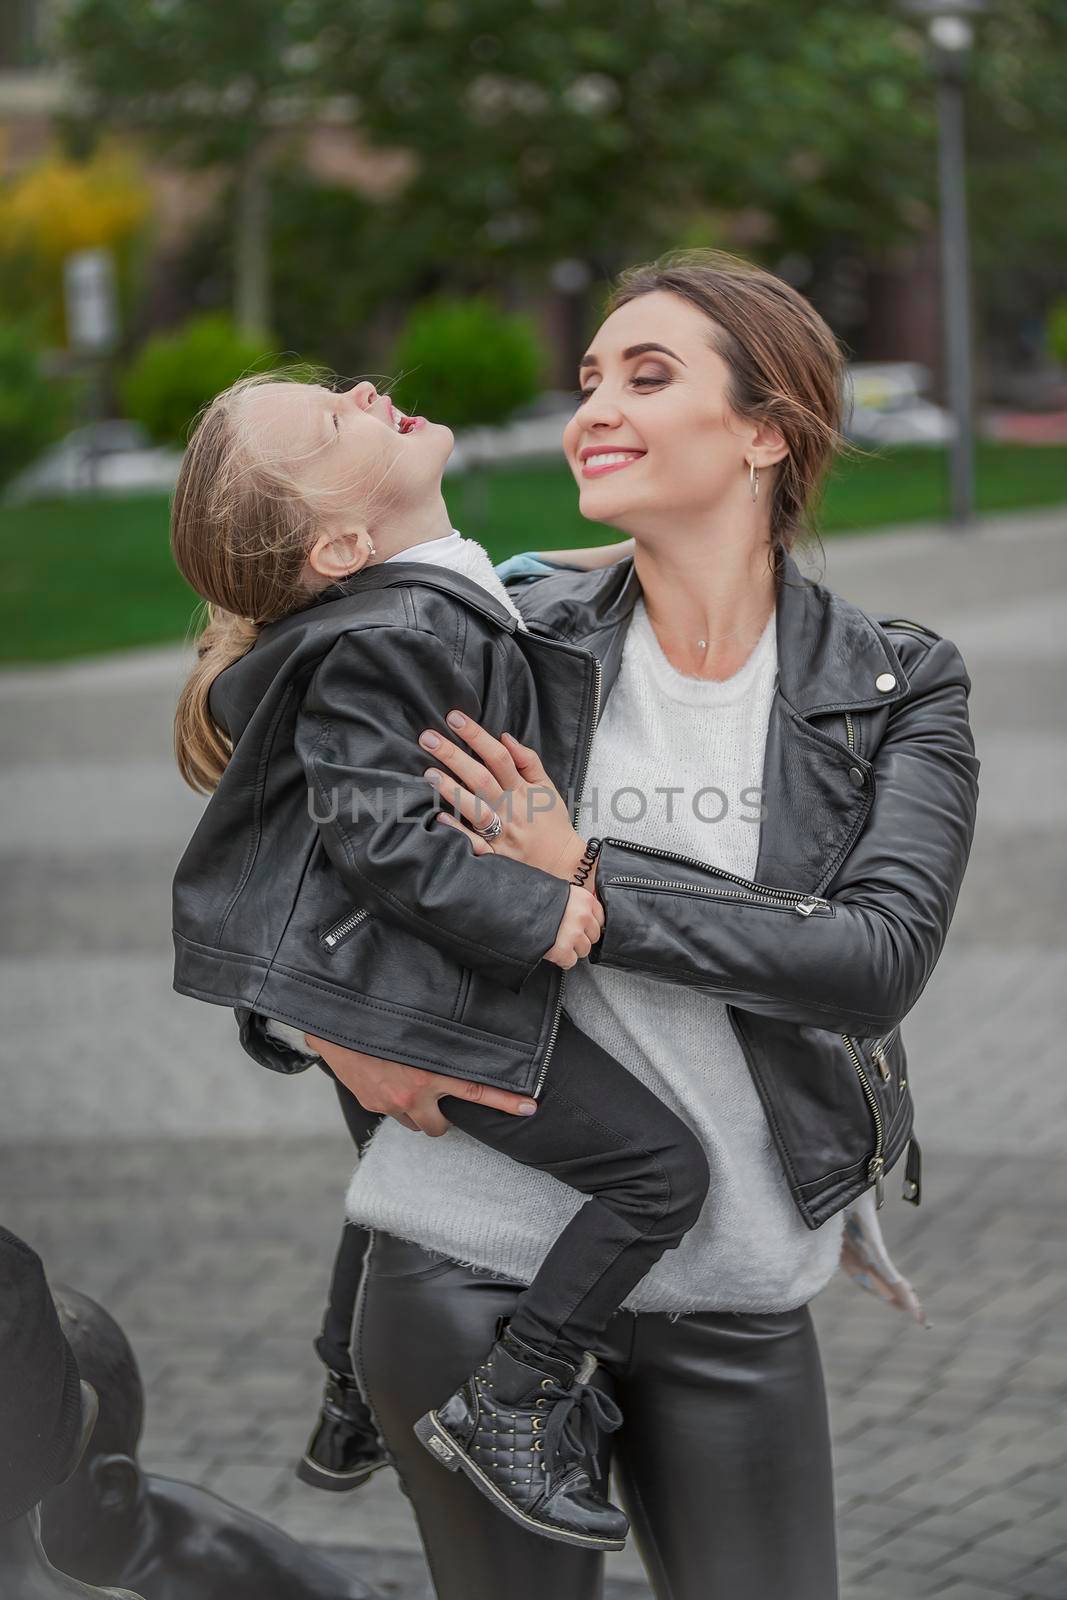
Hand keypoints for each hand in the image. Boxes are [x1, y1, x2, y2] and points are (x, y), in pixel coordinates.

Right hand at [306, 1036, 538, 1136]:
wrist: (333, 1021)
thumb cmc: (378, 1014)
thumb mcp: (417, 1022)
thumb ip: (442, 1036)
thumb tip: (464, 1028)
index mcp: (430, 1071)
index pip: (477, 1091)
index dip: (506, 1102)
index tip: (530, 1108)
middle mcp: (412, 1093)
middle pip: (439, 1127)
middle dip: (441, 1118)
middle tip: (440, 1100)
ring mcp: (389, 1102)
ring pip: (414, 1122)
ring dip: (416, 1110)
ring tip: (409, 1085)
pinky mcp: (370, 1103)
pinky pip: (389, 1111)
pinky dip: (393, 1101)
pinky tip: (387, 1078)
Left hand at [419, 711, 585, 879]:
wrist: (563, 863)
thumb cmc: (551, 822)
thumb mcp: (547, 787)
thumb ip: (528, 761)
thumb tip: (504, 737)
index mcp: (523, 789)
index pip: (498, 756)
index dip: (477, 736)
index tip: (455, 718)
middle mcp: (510, 808)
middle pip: (480, 777)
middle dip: (454, 756)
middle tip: (428, 737)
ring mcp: (501, 832)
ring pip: (474, 808)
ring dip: (451, 790)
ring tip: (428, 773)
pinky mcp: (495, 854)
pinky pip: (474, 843)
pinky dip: (457, 830)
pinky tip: (439, 817)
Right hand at [543, 885, 603, 969]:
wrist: (516, 908)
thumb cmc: (536, 899)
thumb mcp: (560, 892)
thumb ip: (574, 903)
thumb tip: (583, 917)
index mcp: (584, 899)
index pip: (600, 918)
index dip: (589, 925)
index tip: (582, 927)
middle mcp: (583, 916)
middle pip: (594, 936)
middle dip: (581, 938)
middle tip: (566, 935)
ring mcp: (574, 933)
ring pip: (584, 950)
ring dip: (572, 949)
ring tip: (557, 942)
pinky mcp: (562, 949)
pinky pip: (570, 961)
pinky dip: (562, 959)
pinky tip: (553, 951)